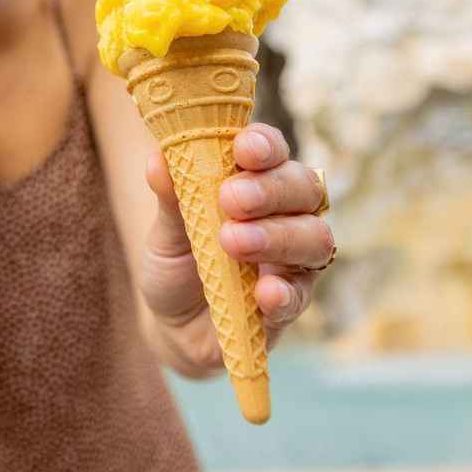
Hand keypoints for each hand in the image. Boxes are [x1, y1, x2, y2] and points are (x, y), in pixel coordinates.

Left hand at [140, 123, 333, 358]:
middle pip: (303, 188)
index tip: (243, 148)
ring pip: (314, 237)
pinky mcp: (291, 304)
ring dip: (277, 236)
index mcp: (256, 183)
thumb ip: (170, 198)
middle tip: (231, 199)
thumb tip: (157, 159)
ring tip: (234, 242)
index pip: (273, 151)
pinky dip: (285, 291)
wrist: (173, 326)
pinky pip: (301, 295)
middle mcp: (285, 215)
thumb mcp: (166, 231)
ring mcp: (294, 260)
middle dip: (270, 189)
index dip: (265, 145)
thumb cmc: (178, 264)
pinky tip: (264, 291)